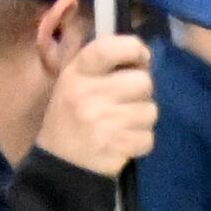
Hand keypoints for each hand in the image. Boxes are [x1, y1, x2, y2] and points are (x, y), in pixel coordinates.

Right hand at [35, 34, 157, 175]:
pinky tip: (120, 142)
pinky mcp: (117, 144)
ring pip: (150, 110)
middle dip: (140, 93)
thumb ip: (105, 67)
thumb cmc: (73, 118)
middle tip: (124, 102)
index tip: (140, 58)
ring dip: (141, 120)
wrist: (60, 163)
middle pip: (143, 81)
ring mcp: (102, 120)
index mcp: (77, 74)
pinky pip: (148, 137)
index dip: (134, 49)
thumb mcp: (76, 84)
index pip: (109, 47)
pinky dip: (139, 142)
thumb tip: (144, 57)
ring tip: (119, 125)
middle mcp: (87, 93)